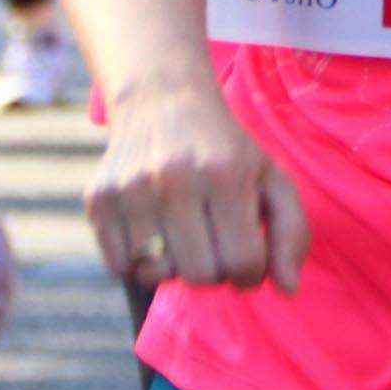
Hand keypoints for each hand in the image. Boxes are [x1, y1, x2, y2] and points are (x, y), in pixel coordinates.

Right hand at [89, 81, 307, 292]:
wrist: (162, 99)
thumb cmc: (225, 151)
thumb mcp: (271, 178)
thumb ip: (292, 233)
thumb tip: (288, 290)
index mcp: (225, 173)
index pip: (243, 263)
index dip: (251, 272)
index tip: (245, 254)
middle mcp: (175, 178)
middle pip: (200, 276)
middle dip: (213, 270)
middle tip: (212, 241)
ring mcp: (131, 188)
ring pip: (156, 275)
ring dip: (172, 266)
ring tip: (181, 233)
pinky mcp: (98, 198)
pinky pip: (118, 268)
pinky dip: (135, 262)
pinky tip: (149, 229)